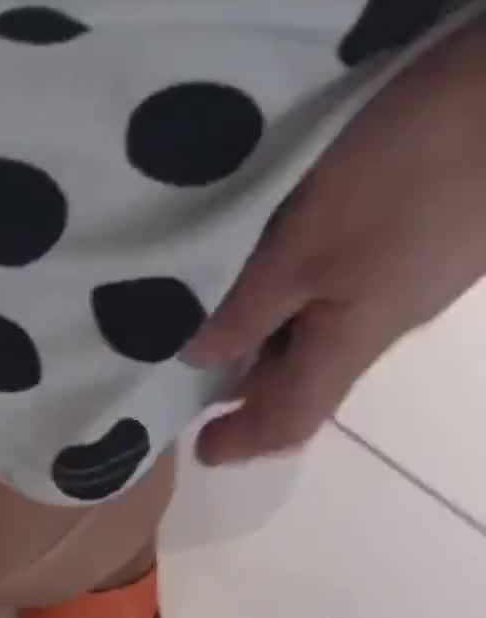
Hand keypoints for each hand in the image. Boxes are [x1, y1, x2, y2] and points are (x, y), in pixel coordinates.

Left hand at [184, 12, 485, 465]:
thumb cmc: (408, 169)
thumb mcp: (306, 243)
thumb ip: (250, 306)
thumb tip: (200, 361)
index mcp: (353, 339)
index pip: (293, 418)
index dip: (244, 438)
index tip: (199, 447)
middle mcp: (387, 316)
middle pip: (311, 372)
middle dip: (253, 379)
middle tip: (189, 359)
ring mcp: (414, 269)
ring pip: (330, 319)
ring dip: (277, 321)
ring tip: (220, 291)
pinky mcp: (428, 221)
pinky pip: (352, 273)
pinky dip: (307, 274)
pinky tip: (282, 231)